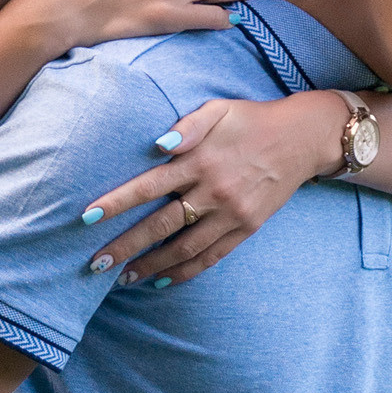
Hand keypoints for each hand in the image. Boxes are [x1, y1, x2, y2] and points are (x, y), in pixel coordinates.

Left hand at [80, 90, 342, 285]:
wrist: (302, 139)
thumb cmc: (252, 121)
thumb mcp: (219, 110)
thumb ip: (187, 126)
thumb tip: (157, 145)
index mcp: (200, 161)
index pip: (149, 186)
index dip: (117, 203)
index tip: (89, 219)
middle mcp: (213, 192)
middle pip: (161, 225)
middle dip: (125, 245)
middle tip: (95, 264)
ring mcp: (231, 214)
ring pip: (184, 248)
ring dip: (151, 266)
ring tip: (122, 278)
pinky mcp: (246, 229)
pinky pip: (211, 257)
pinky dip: (184, 272)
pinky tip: (161, 281)